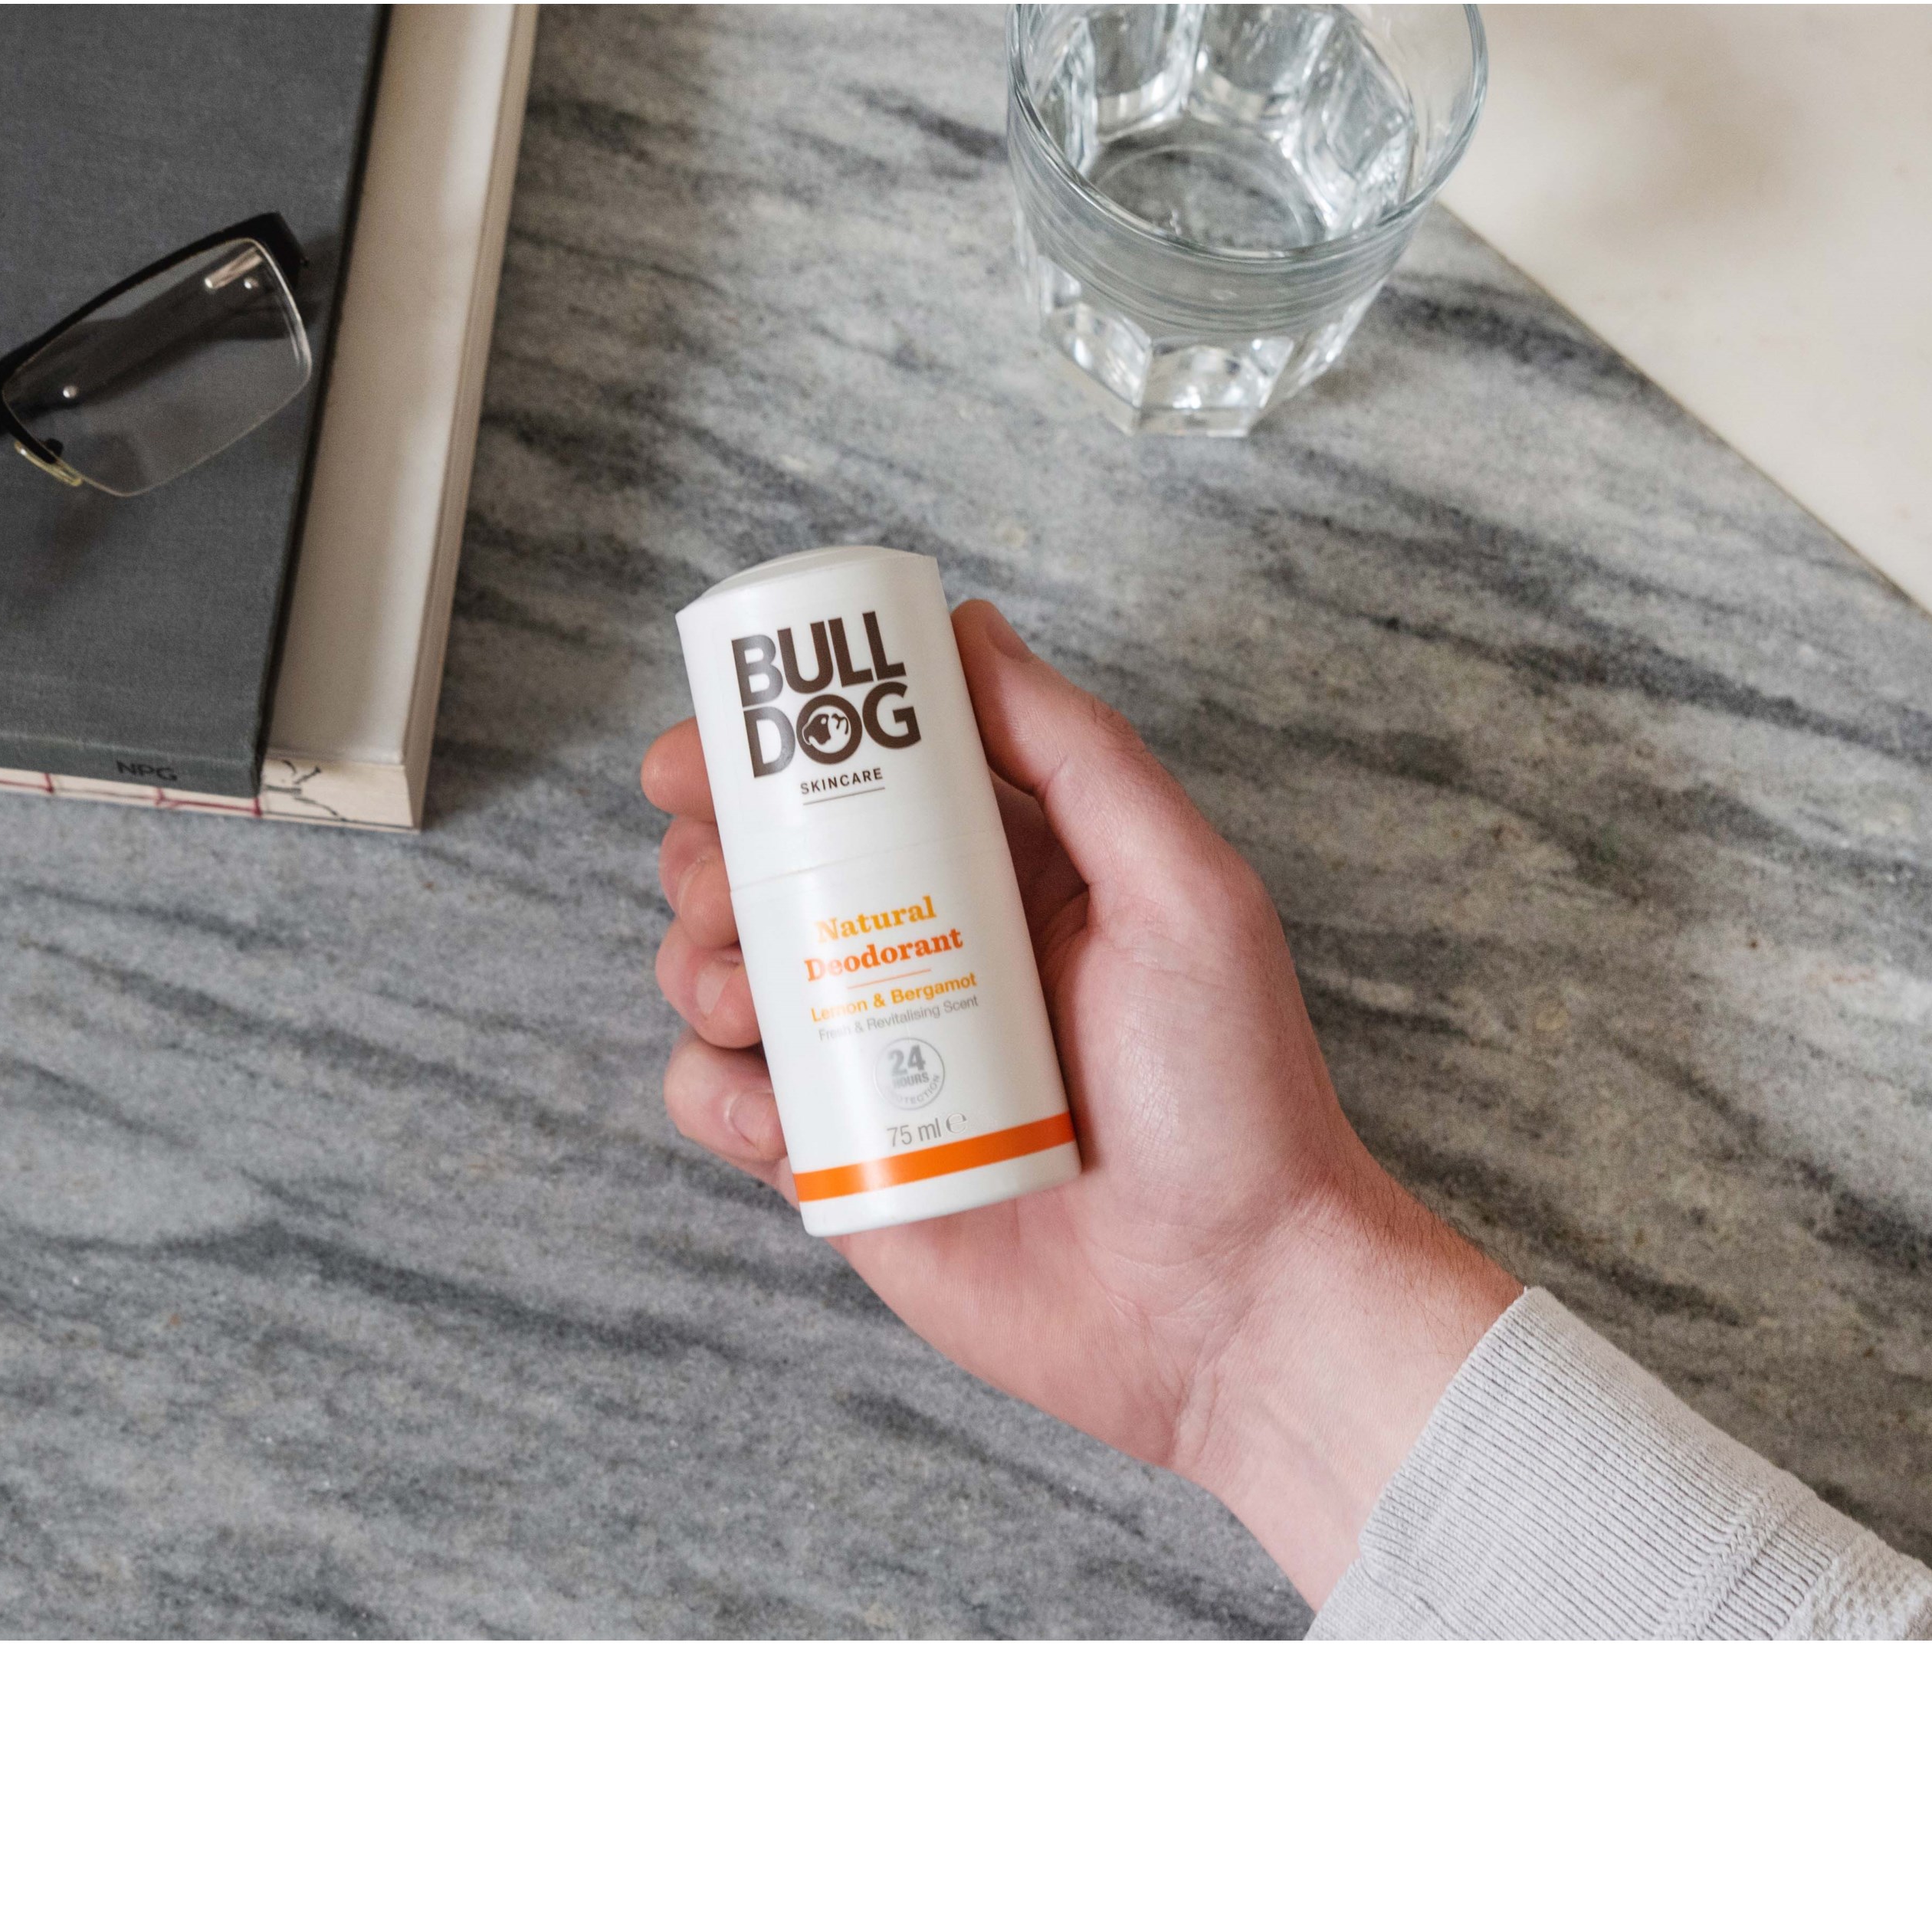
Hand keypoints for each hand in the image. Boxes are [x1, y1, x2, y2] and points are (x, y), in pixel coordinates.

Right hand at [642, 600, 1517, 1604]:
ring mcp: (875, 1056)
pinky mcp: (839, 1163)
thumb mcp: (1182, 889)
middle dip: (711, 853)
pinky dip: (716, 1095)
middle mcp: (925, 950)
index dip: (765, 750)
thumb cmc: (1234, 1096)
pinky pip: (722, 1102)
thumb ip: (1075, 754)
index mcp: (1001, 871)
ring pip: (720, 971)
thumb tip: (966, 628)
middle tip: (717, 875)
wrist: (1230, 1303)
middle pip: (765, 863)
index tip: (709, 746)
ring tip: (752, 995)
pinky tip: (778, 1119)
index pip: (858, 775)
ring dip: (697, 962)